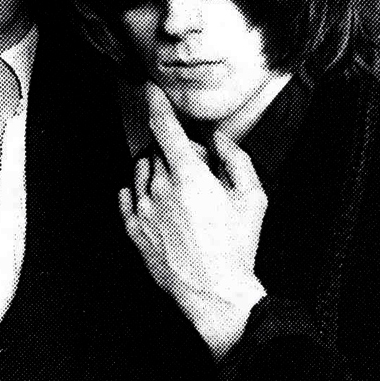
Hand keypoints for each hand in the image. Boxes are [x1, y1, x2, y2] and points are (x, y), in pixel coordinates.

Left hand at [118, 83, 266, 357]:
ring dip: (157, 170)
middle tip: (200, 175)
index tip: (150, 88)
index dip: (156, 102)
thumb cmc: (237, 247)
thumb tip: (218, 139)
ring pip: (141, 171)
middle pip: (158, 150)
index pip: (165, 126)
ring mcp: (142, 210)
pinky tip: (157, 202)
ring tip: (183, 195)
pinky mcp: (133, 230)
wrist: (215, 293)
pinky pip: (126, 197)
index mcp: (189, 175)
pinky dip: (138, 191)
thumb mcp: (252, 197)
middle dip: (176, 153)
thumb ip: (235, 159)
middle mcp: (159, 188)